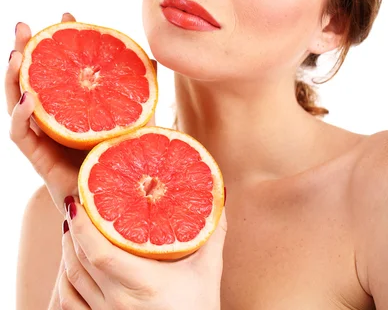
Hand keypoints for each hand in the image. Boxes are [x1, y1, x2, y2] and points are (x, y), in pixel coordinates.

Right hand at [5, 13, 156, 214]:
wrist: (119, 204)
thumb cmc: (127, 159)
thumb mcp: (138, 118)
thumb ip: (143, 91)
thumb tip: (155, 59)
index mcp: (76, 104)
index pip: (64, 65)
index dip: (64, 40)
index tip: (68, 15)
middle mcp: (57, 116)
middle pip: (34, 78)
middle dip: (27, 50)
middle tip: (24, 26)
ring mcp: (45, 137)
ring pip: (18, 102)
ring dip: (14, 77)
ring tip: (16, 53)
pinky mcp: (39, 159)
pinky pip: (21, 135)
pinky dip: (21, 116)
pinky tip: (29, 98)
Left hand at [59, 197, 226, 309]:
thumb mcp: (209, 271)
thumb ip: (213, 231)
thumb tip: (219, 191)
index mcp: (142, 284)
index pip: (99, 254)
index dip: (83, 227)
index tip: (77, 202)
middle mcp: (118, 303)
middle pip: (80, 262)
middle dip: (73, 231)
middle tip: (77, 205)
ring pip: (71, 281)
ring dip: (66, 253)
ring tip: (72, 228)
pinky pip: (70, 303)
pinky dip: (65, 280)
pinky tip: (70, 264)